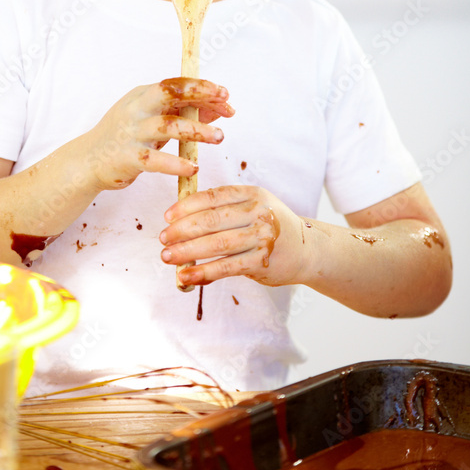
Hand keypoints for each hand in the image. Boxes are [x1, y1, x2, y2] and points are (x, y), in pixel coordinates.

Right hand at [85, 78, 233, 190]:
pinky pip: (157, 160)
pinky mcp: (129, 158)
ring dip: (197, 131)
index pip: (175, 84)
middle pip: (170, 94)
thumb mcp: (151, 119)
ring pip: (168, 126)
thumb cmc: (126, 137)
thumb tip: (217, 108)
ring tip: (219, 137)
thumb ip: (180, 113)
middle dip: (200, 95)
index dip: (202, 87)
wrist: (89, 160)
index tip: (225, 94)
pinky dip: (177, 164)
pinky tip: (193, 167)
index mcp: (143, 96)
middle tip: (226, 105)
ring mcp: (131, 133)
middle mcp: (136, 110)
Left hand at [159, 185, 307, 287]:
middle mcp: (258, 212)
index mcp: (252, 194)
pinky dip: (203, 271)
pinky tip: (187, 275)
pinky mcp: (261, 261)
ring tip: (167, 257)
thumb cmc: (270, 226)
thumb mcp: (254, 206)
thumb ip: (225, 208)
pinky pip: (226, 267)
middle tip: (163, 238)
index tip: (167, 217)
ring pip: (216, 243)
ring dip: (187, 251)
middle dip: (181, 230)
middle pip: (211, 219)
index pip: (213, 197)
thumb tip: (181, 219)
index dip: (186, 206)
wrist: (307, 249)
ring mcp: (261, 237)